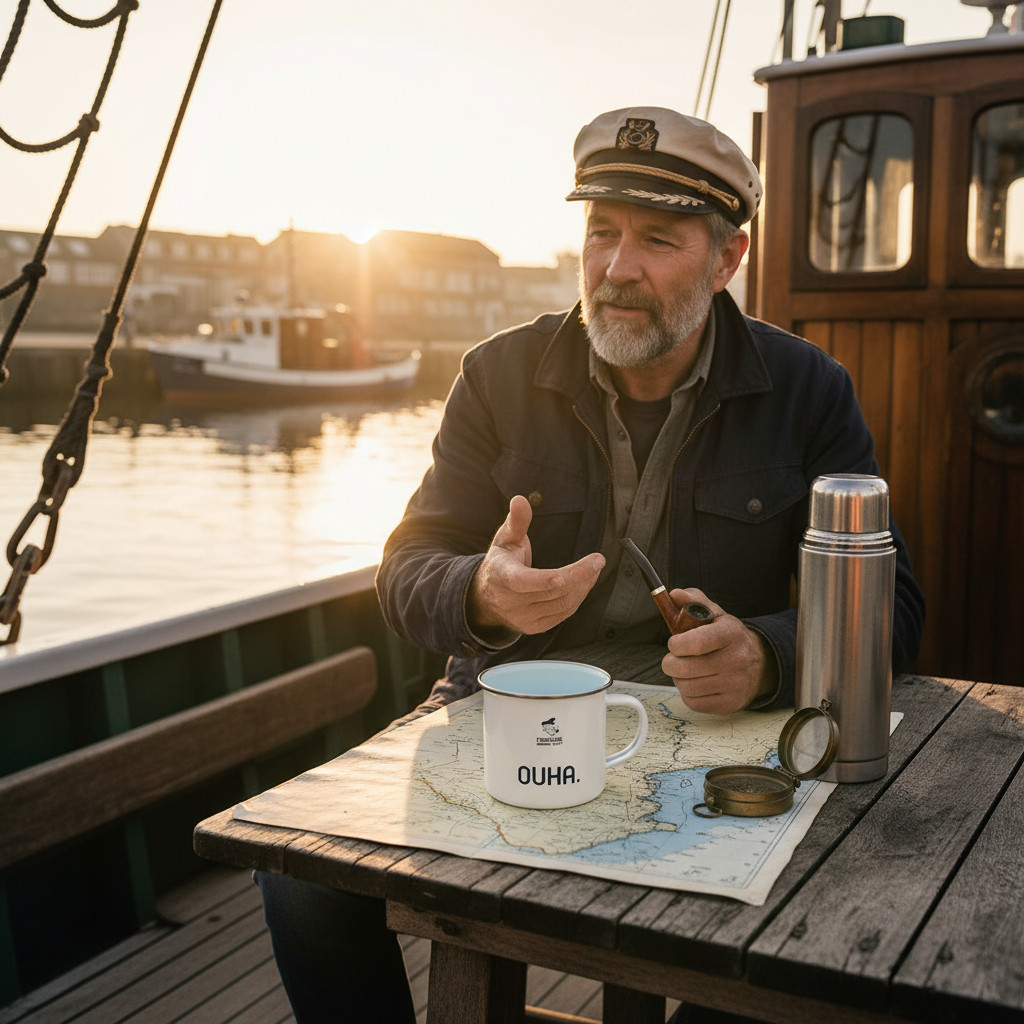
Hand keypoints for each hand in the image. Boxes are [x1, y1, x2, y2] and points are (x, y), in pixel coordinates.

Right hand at [467, 495, 604, 636]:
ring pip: (562, 604)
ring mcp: (523, 618)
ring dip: (583, 586)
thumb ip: (516, 521)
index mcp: (502, 577)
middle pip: (552, 591)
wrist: (487, 597)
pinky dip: (578, 597)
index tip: (564, 575)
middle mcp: (510, 602)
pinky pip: (563, 613)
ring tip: (593, 569)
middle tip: (598, 560)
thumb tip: (520, 499)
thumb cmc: (501, 562)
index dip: (543, 580)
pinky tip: (584, 582)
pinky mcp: (534, 627)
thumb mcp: (504, 539)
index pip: (522, 581)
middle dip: (580, 575)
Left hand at [661, 587, 776, 714]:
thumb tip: (675, 594)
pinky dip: (687, 693)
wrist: (759, 663)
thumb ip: (693, 601)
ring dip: (678, 678)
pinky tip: (695, 682)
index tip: (674, 643)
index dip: (676, 644)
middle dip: (671, 663)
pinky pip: (693, 703)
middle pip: (686, 668)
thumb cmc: (728, 637)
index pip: (696, 642)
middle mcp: (736, 660)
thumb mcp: (714, 614)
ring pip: (687, 687)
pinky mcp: (730, 704)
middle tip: (674, 658)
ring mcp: (735, 684)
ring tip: (685, 670)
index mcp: (730, 634)